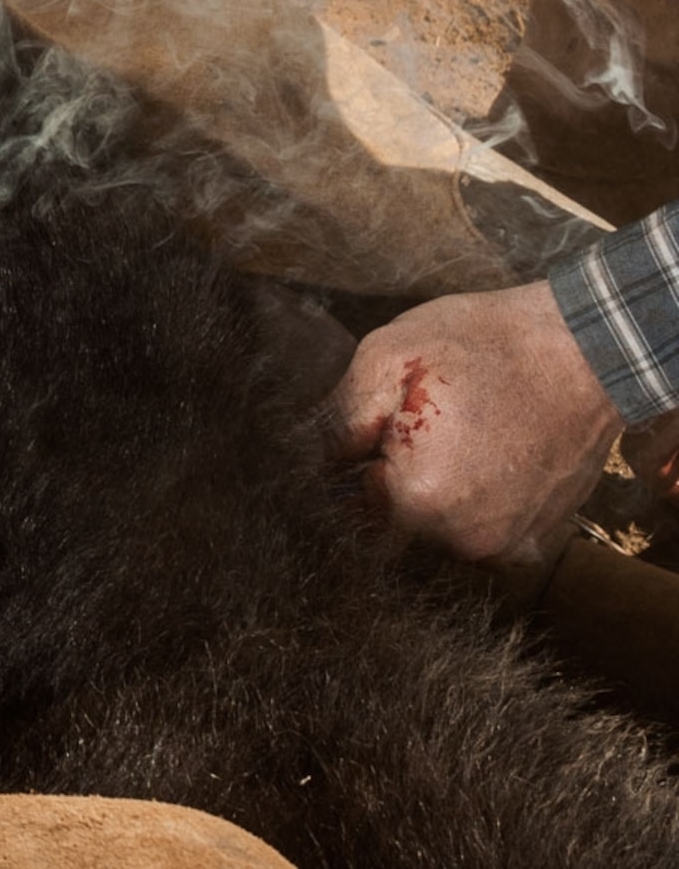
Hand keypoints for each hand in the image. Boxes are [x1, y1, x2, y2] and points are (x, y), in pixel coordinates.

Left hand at [328, 281, 622, 562]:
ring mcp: (508, 545)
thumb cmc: (483, 346)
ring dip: (433, 490)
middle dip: (389, 479)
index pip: (349, 511)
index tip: (363, 442)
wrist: (585, 352)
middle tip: (412, 425)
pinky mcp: (537, 538)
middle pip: (393, 524)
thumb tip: (305, 461)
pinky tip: (483, 451)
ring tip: (454, 434)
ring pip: (438, 528)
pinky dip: (473, 497)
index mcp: (419, 500)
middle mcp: (465, 540)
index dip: (346, 472)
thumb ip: (337, 423)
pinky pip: (481, 528)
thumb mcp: (385, 362)